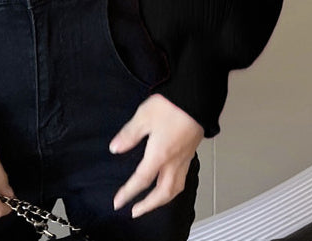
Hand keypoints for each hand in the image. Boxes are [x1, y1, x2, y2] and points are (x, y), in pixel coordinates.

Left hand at [109, 93, 203, 217]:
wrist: (196, 98)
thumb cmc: (172, 105)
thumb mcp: (144, 116)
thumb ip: (129, 134)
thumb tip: (115, 148)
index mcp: (160, 154)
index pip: (141, 180)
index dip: (128, 193)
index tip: (118, 202)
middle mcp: (174, 161)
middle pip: (162, 194)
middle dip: (148, 206)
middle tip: (135, 212)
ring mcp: (184, 158)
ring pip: (175, 189)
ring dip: (162, 201)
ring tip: (152, 203)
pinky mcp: (190, 153)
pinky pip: (182, 179)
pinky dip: (173, 188)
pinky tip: (168, 183)